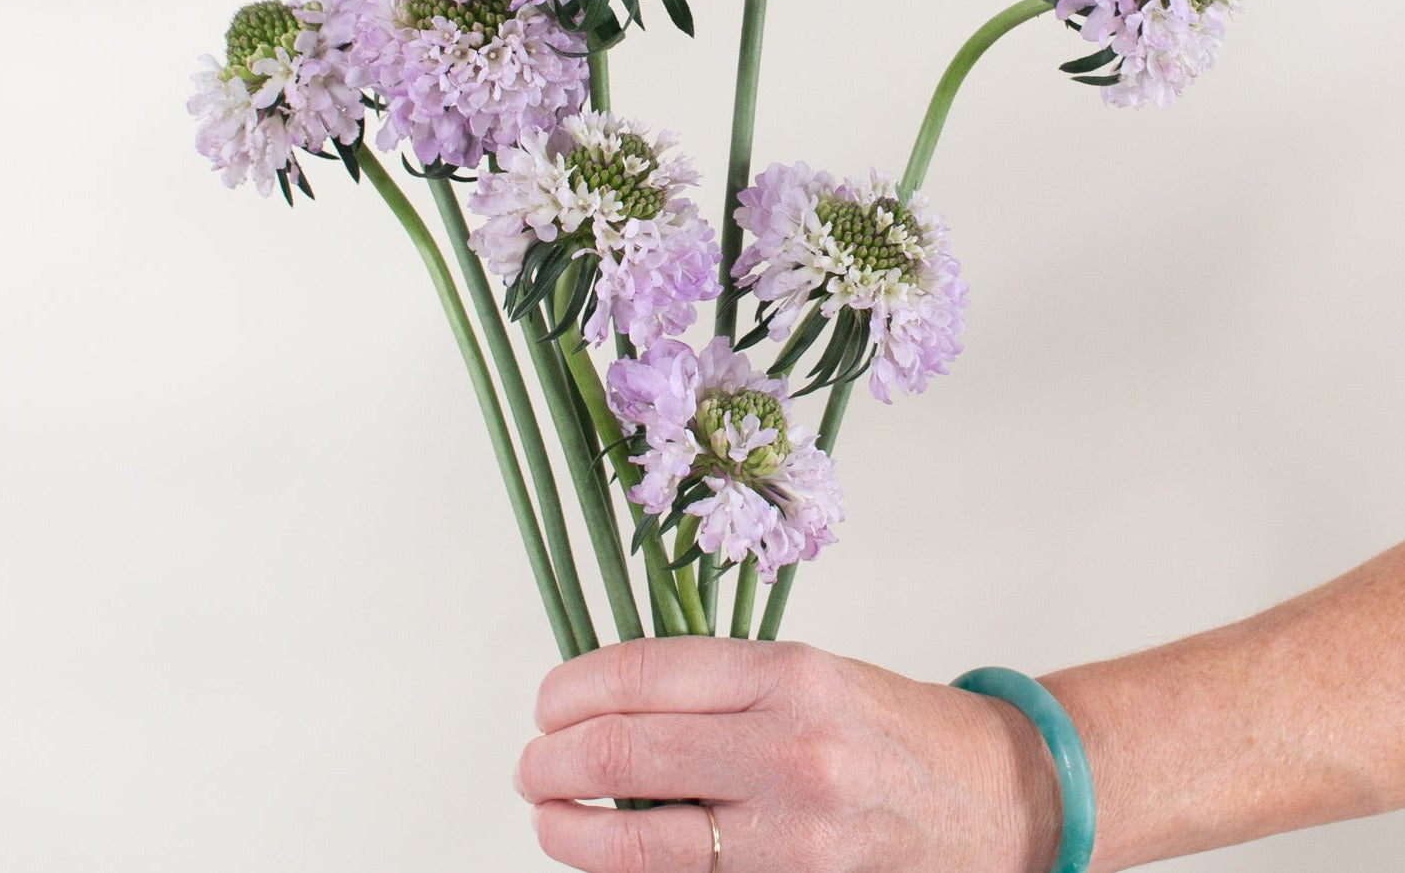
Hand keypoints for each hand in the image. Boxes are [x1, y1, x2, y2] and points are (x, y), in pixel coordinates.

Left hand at [516, 637, 1061, 872]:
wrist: (990, 796)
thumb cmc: (887, 725)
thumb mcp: (804, 673)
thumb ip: (710, 686)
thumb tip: (601, 700)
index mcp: (784, 674)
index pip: (640, 674)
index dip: (571, 690)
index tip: (547, 703)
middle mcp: (786, 749)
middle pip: (623, 753)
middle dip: (552, 760)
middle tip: (534, 764)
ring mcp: (790, 835)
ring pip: (639, 841)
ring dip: (572, 830)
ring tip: (553, 816)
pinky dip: (631, 869)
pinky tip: (614, 852)